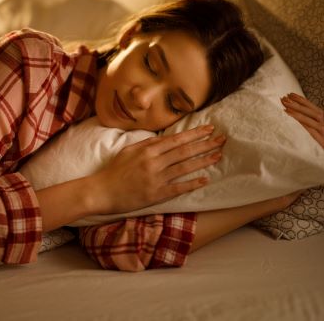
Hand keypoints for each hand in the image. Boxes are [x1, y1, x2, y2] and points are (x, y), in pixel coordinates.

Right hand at [92, 125, 225, 213]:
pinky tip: (205, 180)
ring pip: (184, 167)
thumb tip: (164, 139)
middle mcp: (154, 162)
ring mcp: (156, 178)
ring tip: (218, 156)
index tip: (209, 129)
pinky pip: (178, 188)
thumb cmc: (114, 171)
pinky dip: (192, 183)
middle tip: (222, 139)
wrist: (101, 191)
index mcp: (147, 150)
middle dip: (205, 144)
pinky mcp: (156, 194)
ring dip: (203, 161)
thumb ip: (147, 144)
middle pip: (185, 151)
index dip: (195, 134)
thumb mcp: (129, 151)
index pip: (176, 139)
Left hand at [281, 93, 323, 152]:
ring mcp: (323, 136)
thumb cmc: (304, 145)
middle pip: (312, 113)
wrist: (313, 164)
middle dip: (297, 105)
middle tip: (283, 100)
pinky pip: (311, 133)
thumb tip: (284, 105)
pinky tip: (292, 123)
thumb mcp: (301, 131)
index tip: (289, 94)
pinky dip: (302, 127)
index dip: (302, 100)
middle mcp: (323, 127)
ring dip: (298, 115)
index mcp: (320, 123)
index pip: (312, 108)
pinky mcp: (321, 144)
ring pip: (311, 122)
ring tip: (285, 110)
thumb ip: (298, 120)